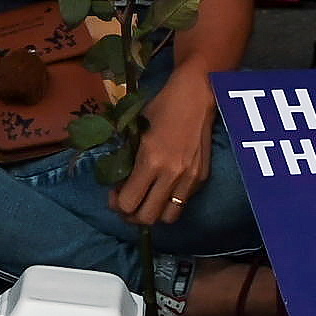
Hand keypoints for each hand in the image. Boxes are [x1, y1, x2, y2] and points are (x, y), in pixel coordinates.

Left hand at [113, 66, 214, 225]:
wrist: (196, 97)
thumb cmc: (161, 108)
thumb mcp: (135, 130)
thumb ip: (127, 158)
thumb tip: (117, 183)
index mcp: (151, 161)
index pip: (129, 202)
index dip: (117, 204)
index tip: (113, 195)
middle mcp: (172, 175)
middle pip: (147, 218)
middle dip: (132, 216)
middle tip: (126, 204)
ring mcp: (190, 179)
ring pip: (169, 217)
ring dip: (154, 213)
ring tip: (145, 201)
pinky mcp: (202, 179)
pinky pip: (182, 203)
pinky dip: (170, 202)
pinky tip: (162, 188)